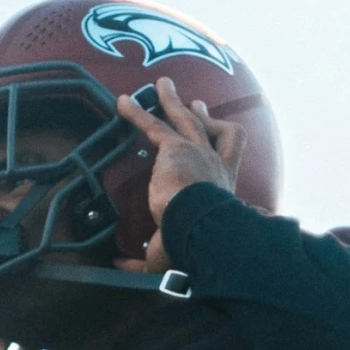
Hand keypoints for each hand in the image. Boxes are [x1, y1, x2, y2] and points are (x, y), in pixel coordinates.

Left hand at [117, 77, 245, 271]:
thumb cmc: (199, 244)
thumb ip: (147, 259)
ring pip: (187, 120)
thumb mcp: (173, 254)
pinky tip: (121, 102)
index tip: (213, 139)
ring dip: (172, 100)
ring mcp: (198, 154)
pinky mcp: (175, 149)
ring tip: (162, 83)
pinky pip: (155, 124)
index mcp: (223, 188)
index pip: (229, 160)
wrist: (202, 230)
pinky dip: (137, 112)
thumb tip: (119, 266)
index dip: (222, 146)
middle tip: (195, 102)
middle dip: (202, 115)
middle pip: (215, 132)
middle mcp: (216, 167)